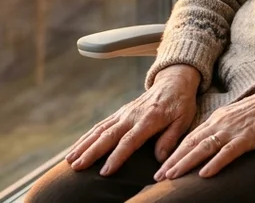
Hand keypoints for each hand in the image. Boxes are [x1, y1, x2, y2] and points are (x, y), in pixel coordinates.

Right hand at [65, 63, 199, 175]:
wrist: (173, 81)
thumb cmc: (181, 104)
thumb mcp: (183, 120)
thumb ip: (170, 139)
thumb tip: (160, 158)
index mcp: (149, 120)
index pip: (129, 141)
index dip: (117, 157)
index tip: (105, 172)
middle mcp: (132, 115)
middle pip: (108, 135)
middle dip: (91, 152)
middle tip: (77, 166)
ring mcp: (124, 113)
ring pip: (99, 130)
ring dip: (84, 145)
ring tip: (70, 160)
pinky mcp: (120, 113)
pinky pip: (100, 125)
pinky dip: (87, 136)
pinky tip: (77, 147)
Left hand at [154, 74, 254, 180]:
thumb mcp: (237, 116)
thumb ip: (223, 128)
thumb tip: (210, 143)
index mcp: (218, 118)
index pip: (191, 138)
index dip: (175, 153)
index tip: (162, 166)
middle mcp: (220, 123)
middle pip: (191, 144)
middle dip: (173, 161)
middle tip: (158, 176)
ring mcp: (233, 130)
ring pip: (203, 148)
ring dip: (185, 163)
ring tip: (171, 176)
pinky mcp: (247, 137)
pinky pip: (228, 152)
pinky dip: (214, 163)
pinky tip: (204, 174)